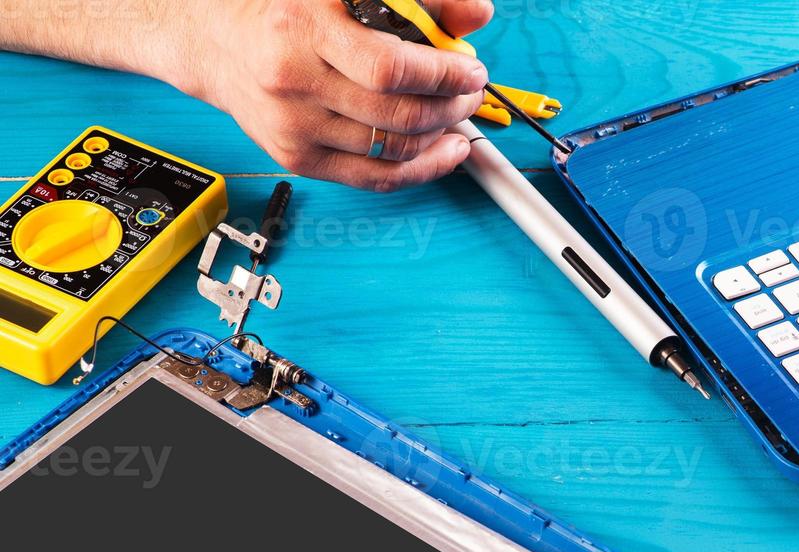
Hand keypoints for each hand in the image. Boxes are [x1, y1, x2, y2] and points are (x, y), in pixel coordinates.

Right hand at [188, 0, 493, 190]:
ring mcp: (292, 125)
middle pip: (395, 113)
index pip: (389, 69)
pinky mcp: (296, 157)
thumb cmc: (284, 6)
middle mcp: (292, 80)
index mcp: (303, 26)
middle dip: (450, 106)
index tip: (469, 69)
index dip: (441, 75)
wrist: (214, 38)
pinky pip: (373, 178)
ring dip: (439, 136)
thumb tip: (474, 15)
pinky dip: (419, 170)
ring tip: (458, 116)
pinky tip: (443, 153)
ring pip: (391, 149)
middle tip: (470, 93)